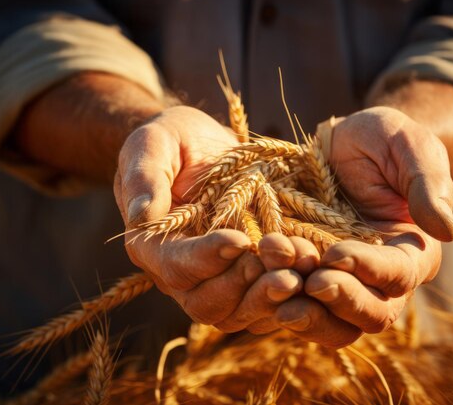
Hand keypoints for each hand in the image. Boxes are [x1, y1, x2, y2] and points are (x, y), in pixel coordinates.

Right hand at [113, 106, 310, 330]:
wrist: (202, 146)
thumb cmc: (172, 140)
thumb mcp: (152, 144)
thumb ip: (144, 176)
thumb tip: (141, 214)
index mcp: (152, 245)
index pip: (175, 266)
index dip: (206, 258)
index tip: (239, 240)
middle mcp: (180, 273)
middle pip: (207, 303)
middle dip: (245, 287)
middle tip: (280, 264)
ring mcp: (214, 279)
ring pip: (238, 313)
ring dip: (271, 297)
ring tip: (301, 272)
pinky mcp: (244, 277)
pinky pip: (263, 304)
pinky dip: (288, 297)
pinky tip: (311, 273)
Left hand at [273, 106, 452, 347]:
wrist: (343, 144)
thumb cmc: (382, 140)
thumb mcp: (408, 145)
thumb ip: (427, 183)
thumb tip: (446, 231)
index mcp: (414, 249)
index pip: (399, 275)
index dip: (368, 270)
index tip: (336, 254)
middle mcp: (382, 276)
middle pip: (372, 314)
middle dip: (339, 302)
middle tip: (306, 283)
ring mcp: (345, 281)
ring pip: (335, 323)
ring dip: (307, 312)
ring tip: (276, 288)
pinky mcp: (311, 277)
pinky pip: (301, 305)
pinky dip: (281, 300)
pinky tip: (260, 283)